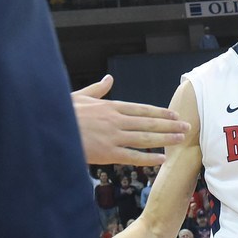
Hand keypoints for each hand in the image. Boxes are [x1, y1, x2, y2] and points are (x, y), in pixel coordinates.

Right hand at [72, 75, 188, 165]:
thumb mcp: (80, 96)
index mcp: (110, 107)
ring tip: (180, 139)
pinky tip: (161, 159)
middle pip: (148, 123)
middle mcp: (116, 120)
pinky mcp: (107, 153)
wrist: (51, 130)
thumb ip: (97, 89)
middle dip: (169, 125)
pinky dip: (148, 158)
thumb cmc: (62, 113)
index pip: (141, 109)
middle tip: (186, 126)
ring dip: (165, 138)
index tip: (173, 114)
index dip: (159, 112)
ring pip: (145, 138)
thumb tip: (108, 78)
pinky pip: (132, 156)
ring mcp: (113, 137)